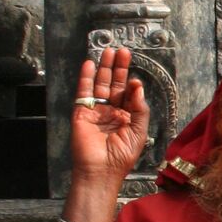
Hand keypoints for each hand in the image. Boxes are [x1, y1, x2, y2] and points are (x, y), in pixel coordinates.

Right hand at [69, 47, 149, 181]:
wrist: (101, 170)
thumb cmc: (122, 156)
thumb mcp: (138, 131)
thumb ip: (139, 108)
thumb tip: (137, 86)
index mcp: (127, 116)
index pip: (129, 94)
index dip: (131, 84)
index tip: (134, 78)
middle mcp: (111, 111)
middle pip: (115, 84)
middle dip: (118, 68)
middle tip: (122, 51)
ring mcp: (96, 110)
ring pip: (100, 84)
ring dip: (104, 68)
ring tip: (109, 52)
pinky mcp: (82, 112)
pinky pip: (84, 92)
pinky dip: (85, 78)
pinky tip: (89, 65)